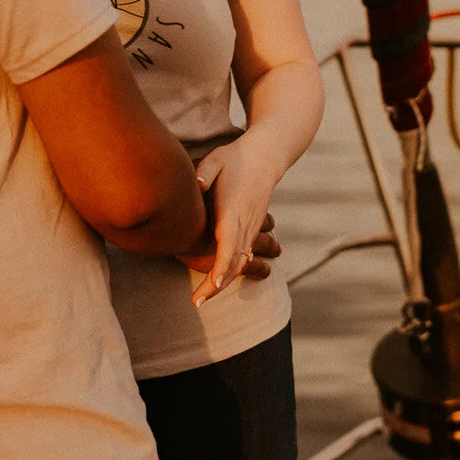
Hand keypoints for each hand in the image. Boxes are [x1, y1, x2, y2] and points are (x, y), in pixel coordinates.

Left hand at [182, 133, 283, 306]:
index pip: (230, 243)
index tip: (213, 284)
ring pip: (240, 263)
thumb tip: (194, 182)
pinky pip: (243, 257)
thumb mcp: (217, 159)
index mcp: (234, 210)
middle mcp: (245, 224)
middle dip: (217, 285)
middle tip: (196, 303)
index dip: (222, 265)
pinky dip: (231, 273)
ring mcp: (251, 229)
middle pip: (234, 262)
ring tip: (201, 299)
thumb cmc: (235, 158)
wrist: (266, 157)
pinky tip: (216, 284)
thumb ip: (205, 172)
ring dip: (222, 282)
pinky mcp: (251, 229)